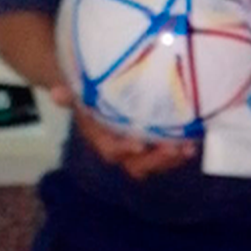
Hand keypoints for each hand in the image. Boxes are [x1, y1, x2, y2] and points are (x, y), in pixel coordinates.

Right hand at [48, 85, 198, 180]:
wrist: (92, 90)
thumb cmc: (86, 88)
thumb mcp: (77, 87)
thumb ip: (68, 93)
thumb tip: (55, 93)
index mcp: (98, 136)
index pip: (109, 148)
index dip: (122, 149)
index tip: (139, 144)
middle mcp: (118, 147)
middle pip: (136, 164)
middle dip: (155, 160)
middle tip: (172, 149)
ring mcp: (137, 148)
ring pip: (154, 163)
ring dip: (171, 159)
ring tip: (188, 147)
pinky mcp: (154, 142)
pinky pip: (167, 152)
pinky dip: (180, 148)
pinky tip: (195, 138)